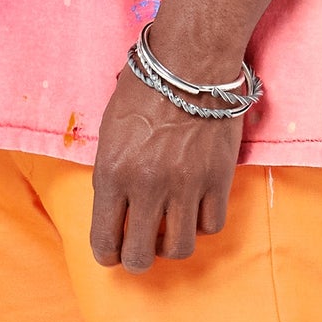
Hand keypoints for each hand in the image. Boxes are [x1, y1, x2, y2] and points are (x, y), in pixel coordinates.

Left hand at [89, 62, 241, 269]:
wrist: (191, 62)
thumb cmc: (144, 89)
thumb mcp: (110, 132)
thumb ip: (110, 175)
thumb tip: (115, 211)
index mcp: (112, 173)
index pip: (104, 241)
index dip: (107, 256)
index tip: (112, 253)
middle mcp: (147, 186)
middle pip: (141, 257)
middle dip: (138, 259)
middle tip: (141, 248)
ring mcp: (185, 185)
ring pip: (180, 249)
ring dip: (172, 245)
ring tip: (170, 228)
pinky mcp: (217, 178)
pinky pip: (211, 225)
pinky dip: (202, 224)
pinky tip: (195, 208)